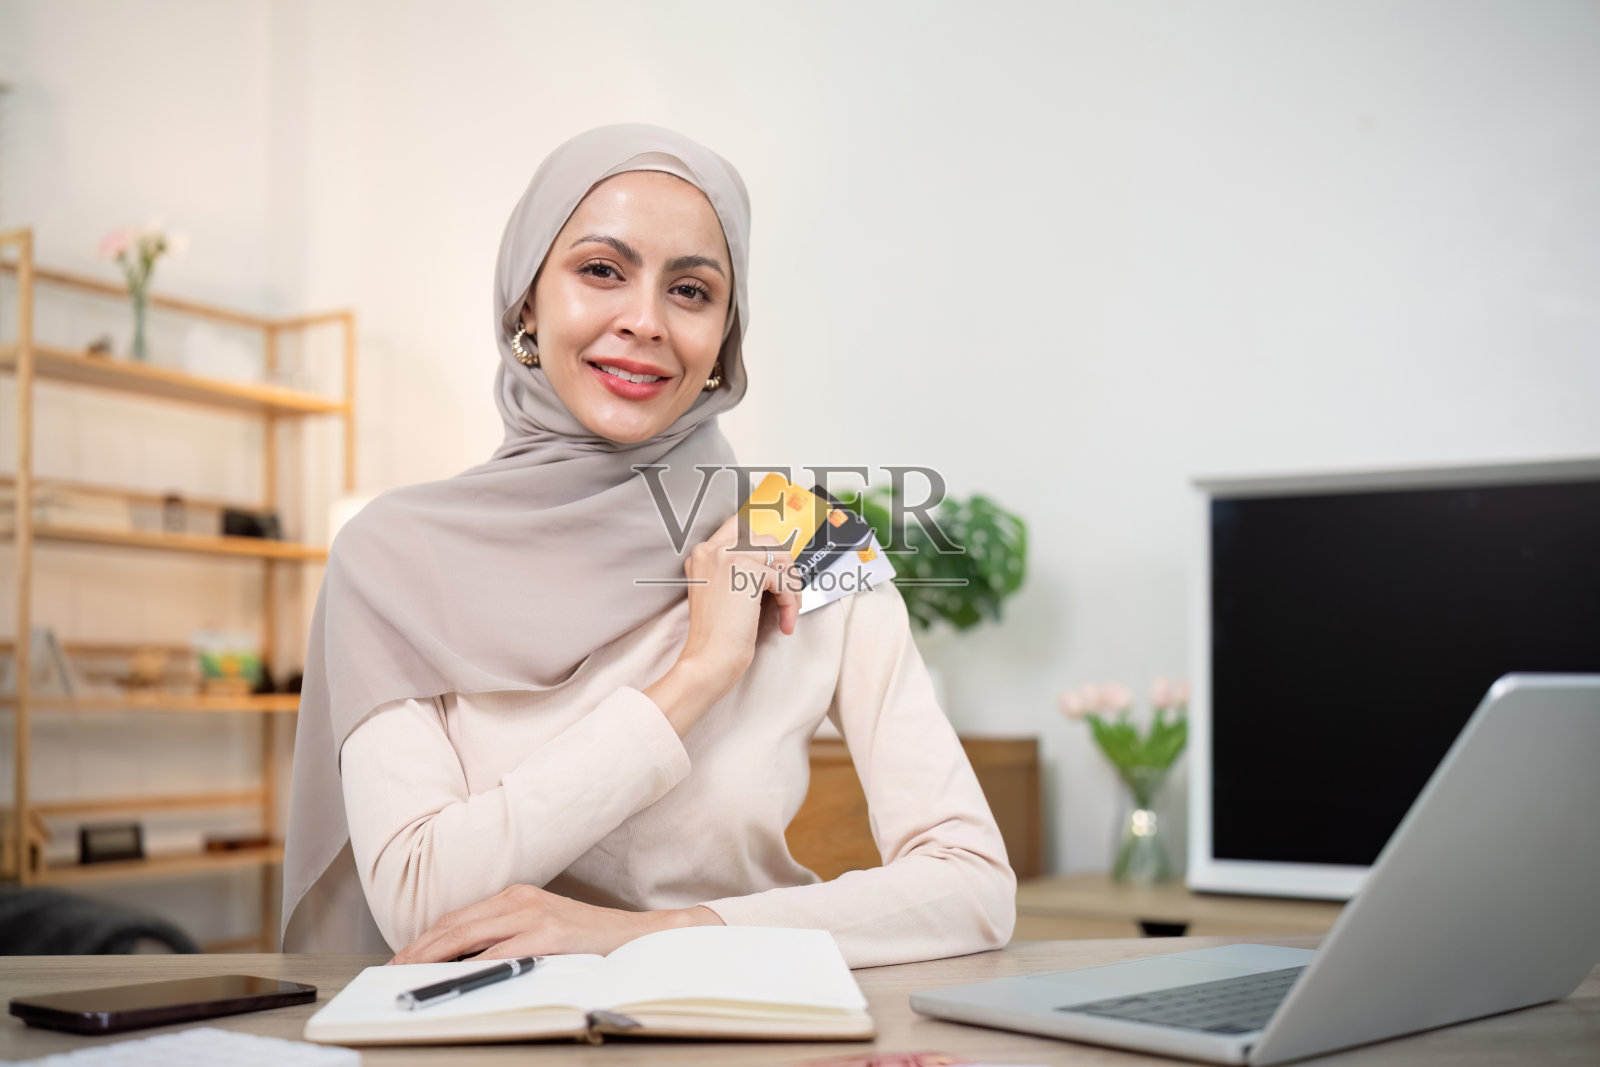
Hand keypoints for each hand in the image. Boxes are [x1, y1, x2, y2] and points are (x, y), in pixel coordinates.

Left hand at [388, 884, 721, 963]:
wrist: (636, 936)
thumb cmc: (589, 940)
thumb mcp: (542, 931)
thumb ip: (506, 939)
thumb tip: (462, 964)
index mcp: (516, 896)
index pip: (457, 917)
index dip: (424, 938)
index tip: (400, 957)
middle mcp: (520, 900)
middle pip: (454, 924)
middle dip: (417, 948)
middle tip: (390, 969)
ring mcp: (533, 916)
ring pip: (466, 935)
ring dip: (430, 956)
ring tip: (406, 973)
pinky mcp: (547, 937)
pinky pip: (498, 954)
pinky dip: (468, 965)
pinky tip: (449, 977)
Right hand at [646, 512, 798, 734]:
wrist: (709, 657)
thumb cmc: (715, 634)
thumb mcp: (718, 591)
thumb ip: (736, 569)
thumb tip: (773, 561)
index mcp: (702, 553)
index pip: (739, 526)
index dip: (763, 544)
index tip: (777, 565)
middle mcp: (712, 549)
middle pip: (765, 539)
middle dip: (783, 565)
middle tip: (786, 591)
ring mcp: (729, 556)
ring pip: (780, 557)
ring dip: (792, 585)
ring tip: (789, 609)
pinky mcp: (749, 570)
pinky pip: (784, 581)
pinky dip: (791, 603)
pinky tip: (785, 622)